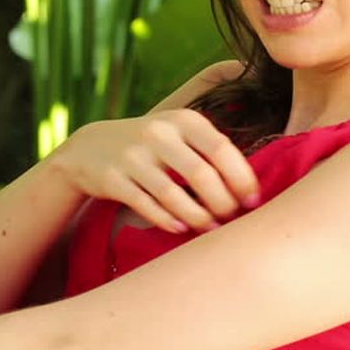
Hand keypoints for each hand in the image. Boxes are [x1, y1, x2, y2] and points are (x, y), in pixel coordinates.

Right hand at [50, 110, 261, 233]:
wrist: (90, 148)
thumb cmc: (152, 145)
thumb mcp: (180, 130)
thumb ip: (213, 145)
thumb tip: (259, 181)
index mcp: (183, 120)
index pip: (222, 149)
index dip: (242, 178)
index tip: (254, 201)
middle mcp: (158, 133)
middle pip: (201, 175)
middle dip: (222, 203)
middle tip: (231, 219)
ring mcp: (133, 156)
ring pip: (174, 195)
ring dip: (198, 218)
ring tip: (211, 228)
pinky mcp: (113, 178)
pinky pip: (148, 206)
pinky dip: (168, 221)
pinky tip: (182, 229)